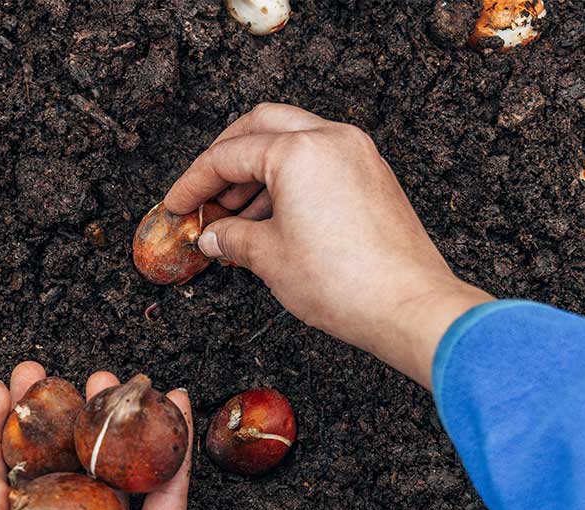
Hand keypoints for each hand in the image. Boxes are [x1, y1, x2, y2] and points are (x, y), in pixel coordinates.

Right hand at [164, 103, 493, 388]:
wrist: (408, 307)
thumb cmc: (345, 282)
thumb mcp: (270, 258)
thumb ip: (233, 237)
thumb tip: (215, 236)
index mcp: (299, 150)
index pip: (229, 155)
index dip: (194, 182)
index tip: (177, 204)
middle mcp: (332, 139)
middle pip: (261, 127)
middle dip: (225, 158)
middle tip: (204, 193)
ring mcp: (357, 154)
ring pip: (293, 142)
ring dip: (258, 172)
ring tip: (233, 218)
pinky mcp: (373, 177)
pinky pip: (320, 162)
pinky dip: (290, 181)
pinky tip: (271, 220)